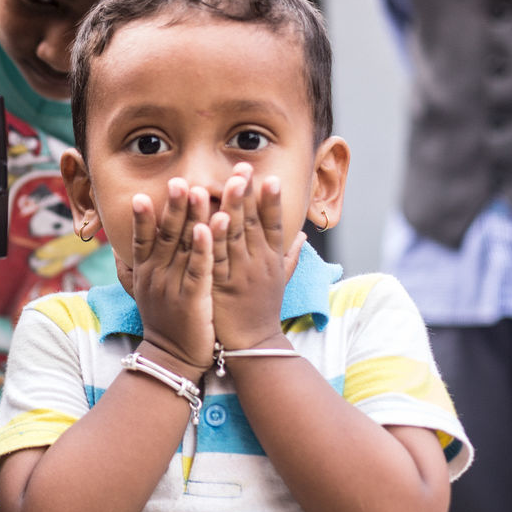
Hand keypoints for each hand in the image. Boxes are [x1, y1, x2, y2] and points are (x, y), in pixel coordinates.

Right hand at [129, 177, 214, 371]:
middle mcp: (156, 276)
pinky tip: (211, 226)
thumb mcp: (142, 293)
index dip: (141, 218)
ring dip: (192, 216)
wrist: (172, 360)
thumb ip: (133, 268)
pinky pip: (200, 266)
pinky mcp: (194, 297)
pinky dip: (205, 245)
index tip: (140, 195)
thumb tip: (118, 249)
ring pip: (184, 246)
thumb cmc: (163, 323)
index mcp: (146, 273)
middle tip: (177, 180)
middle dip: (172, 206)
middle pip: (165, 235)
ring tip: (198, 191)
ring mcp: (174, 286)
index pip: (141, 240)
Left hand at [209, 163, 304, 350]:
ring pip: (236, 236)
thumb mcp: (281, 281)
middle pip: (254, 223)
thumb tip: (301, 235)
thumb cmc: (263, 310)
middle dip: (248, 194)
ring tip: (229, 183)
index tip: (272, 178)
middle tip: (244, 166)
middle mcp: (259, 264)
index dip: (273, 202)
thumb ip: (289, 256)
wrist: (251, 345)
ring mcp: (241, 274)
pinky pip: (216, 259)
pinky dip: (214, 239)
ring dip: (232, 207)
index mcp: (273, 260)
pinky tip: (210, 220)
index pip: (275, 225)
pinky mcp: (221, 286)